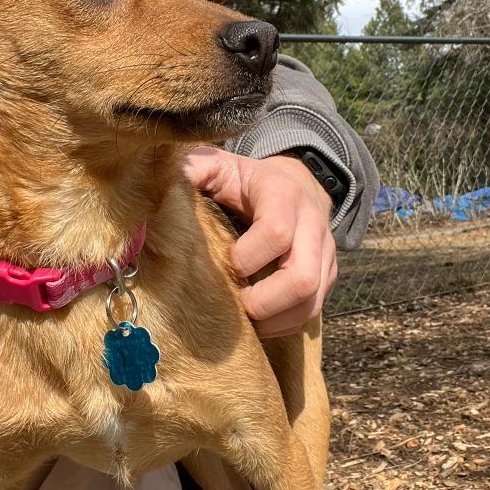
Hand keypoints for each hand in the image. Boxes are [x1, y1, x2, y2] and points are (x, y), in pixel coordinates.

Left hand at [181, 146, 336, 337]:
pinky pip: (312, 312)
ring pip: (311, 303)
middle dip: (264, 302)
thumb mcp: (221, 165)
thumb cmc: (247, 181)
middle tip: (235, 304)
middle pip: (302, 279)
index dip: (247, 257)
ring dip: (274, 320)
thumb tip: (162, 185)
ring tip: (244, 319)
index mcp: (283, 195)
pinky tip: (258, 319)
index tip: (227, 263)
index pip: (277, 232)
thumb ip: (194, 169)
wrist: (296, 181)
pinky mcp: (327, 276)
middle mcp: (312, 226)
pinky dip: (283, 324)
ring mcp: (324, 254)